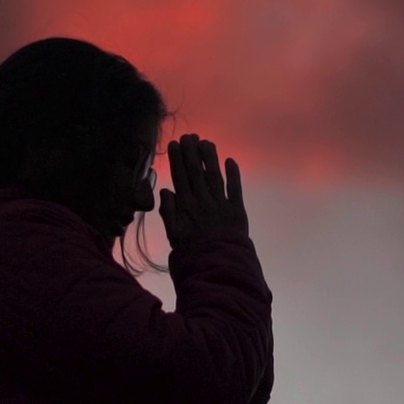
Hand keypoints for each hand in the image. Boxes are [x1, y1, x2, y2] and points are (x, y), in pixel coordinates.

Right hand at [158, 133, 248, 247]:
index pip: (180, 177)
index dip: (177, 159)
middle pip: (196, 172)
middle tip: (189, 136)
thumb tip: (165, 191)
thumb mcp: (173, 236)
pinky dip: (233, 174)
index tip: (174, 144)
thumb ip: (168, 213)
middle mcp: (203, 201)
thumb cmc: (192, 255)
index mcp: (186, 207)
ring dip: (210, 158)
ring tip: (206, 142)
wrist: (218, 268)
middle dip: (192, 152)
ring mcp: (221, 204)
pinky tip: (230, 161)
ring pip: (214, 176)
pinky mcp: (237, 211)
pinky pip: (236, 189)